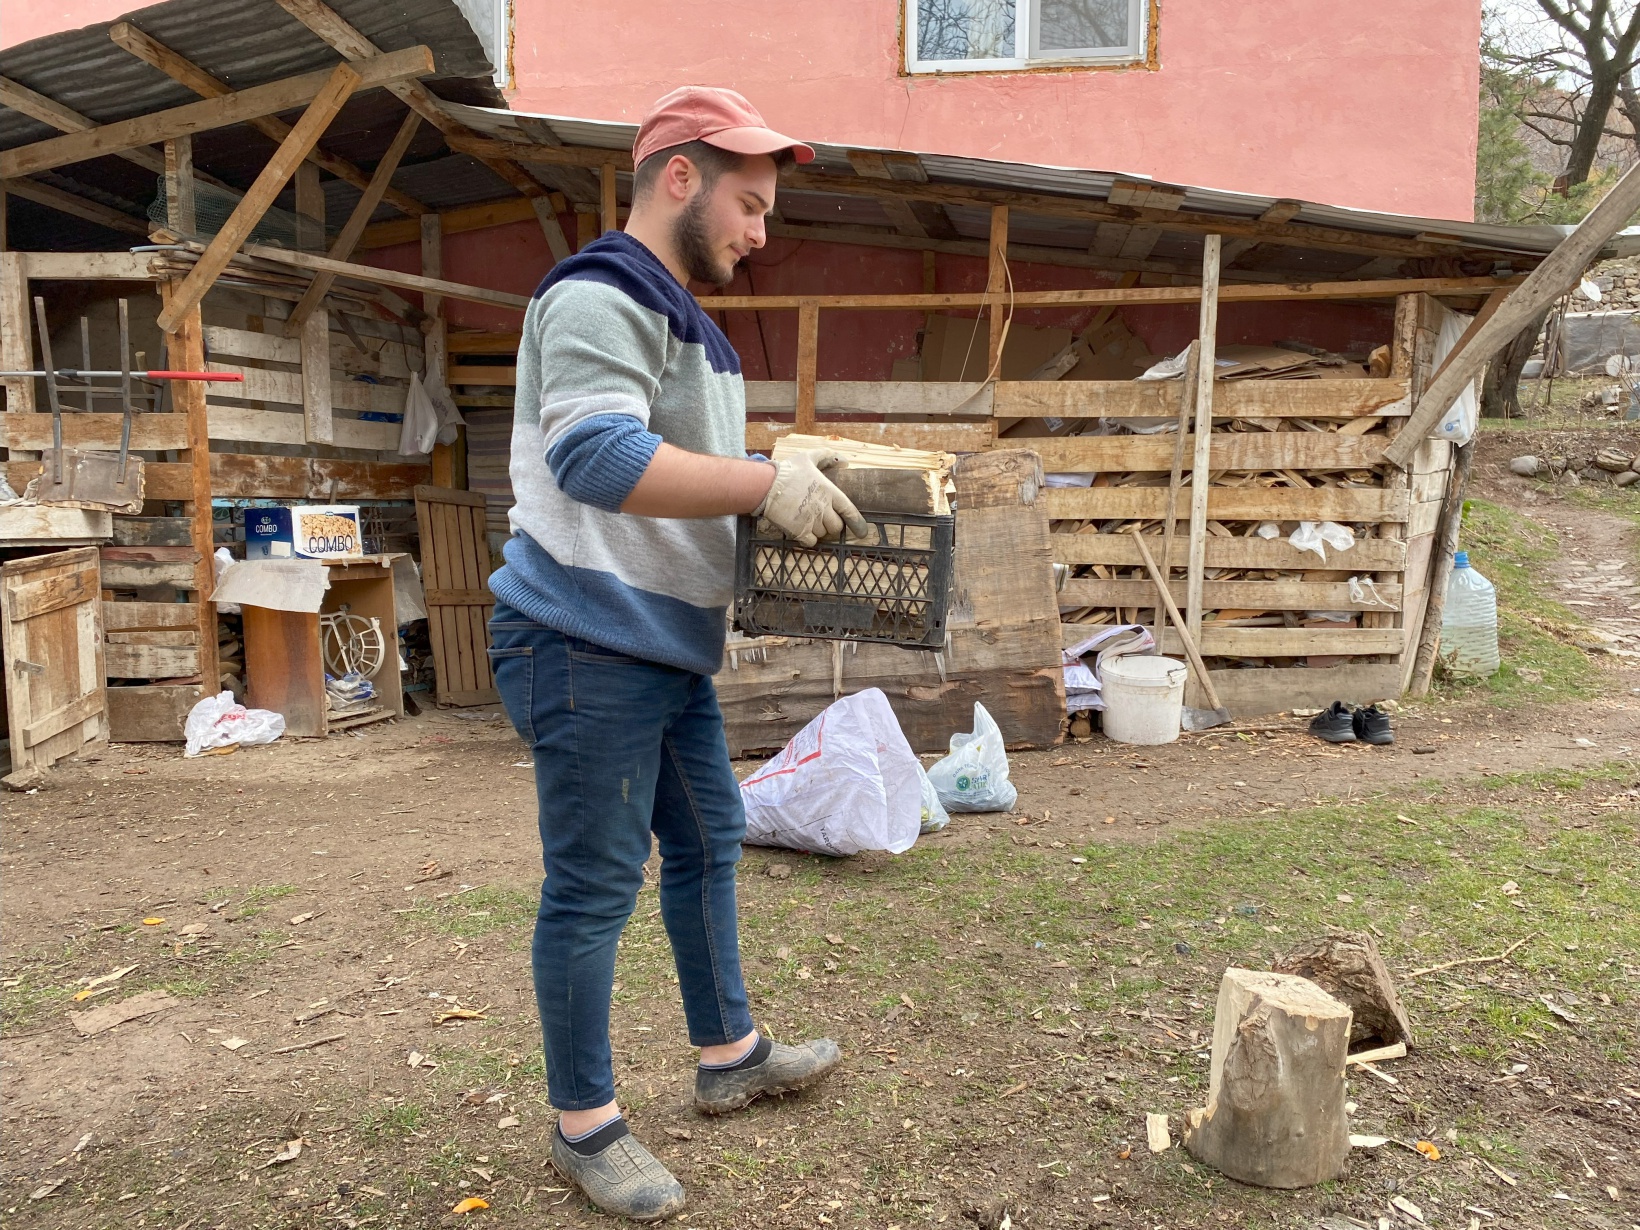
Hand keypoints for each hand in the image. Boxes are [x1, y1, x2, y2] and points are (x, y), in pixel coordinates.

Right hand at [754, 450, 870, 546]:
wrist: (766, 484)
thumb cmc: (788, 470)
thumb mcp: (809, 457)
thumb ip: (827, 456)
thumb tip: (845, 461)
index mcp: (830, 492)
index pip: (850, 511)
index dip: (857, 524)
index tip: (862, 531)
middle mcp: (823, 508)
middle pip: (836, 527)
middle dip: (832, 526)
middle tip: (824, 521)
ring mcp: (811, 521)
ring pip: (823, 534)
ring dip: (819, 531)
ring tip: (809, 522)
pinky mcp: (799, 531)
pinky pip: (811, 542)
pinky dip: (809, 539)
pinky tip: (803, 531)